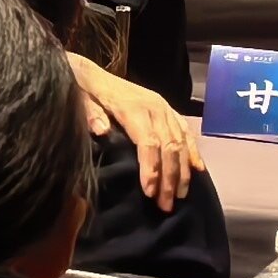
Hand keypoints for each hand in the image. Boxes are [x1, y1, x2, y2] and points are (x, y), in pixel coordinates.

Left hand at [68, 54, 200, 209]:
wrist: (91, 72)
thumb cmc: (83, 90)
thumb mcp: (79, 99)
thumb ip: (89, 114)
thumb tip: (101, 131)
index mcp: (132, 107)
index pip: (148, 143)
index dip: (151, 169)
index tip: (149, 192)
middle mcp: (155, 108)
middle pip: (169, 147)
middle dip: (169, 179)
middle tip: (166, 205)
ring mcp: (165, 109)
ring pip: (181, 143)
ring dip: (182, 172)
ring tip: (181, 197)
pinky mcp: (169, 110)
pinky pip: (186, 133)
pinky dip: (193, 152)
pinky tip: (198, 171)